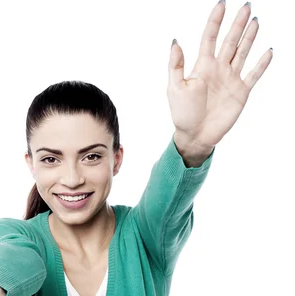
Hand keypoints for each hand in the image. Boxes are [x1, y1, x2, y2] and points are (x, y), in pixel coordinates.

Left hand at [167, 1, 272, 149]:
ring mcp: (230, 79)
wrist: (195, 135)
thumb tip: (175, 42)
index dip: (216, 21)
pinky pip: (254, 74)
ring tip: (255, 21)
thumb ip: (176, 65)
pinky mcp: (241, 92)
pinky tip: (268, 51)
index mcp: (202, 66)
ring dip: (249, 38)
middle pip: (230, 41)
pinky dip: (262, 64)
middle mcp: (218, 69)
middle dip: (238, 24)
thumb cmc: (182, 113)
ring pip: (242, 53)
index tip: (222, 4)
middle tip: (247, 6)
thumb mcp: (175, 88)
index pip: (210, 38)